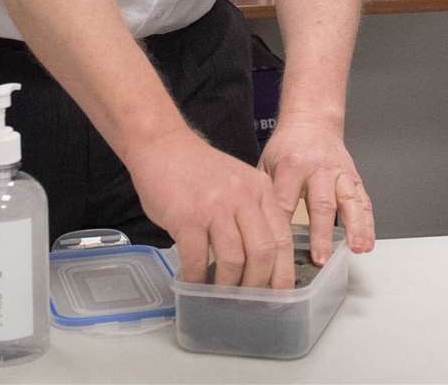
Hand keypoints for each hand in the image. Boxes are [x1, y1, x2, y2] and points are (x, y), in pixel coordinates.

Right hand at [124, 127, 294, 288]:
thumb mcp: (239, 183)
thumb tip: (261, 259)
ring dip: (228, 285)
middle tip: (249, 301)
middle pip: (263, 252)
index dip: (283, 271)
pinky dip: (197, 278)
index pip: (282, 238)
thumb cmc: (199, 170)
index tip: (280, 294)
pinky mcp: (187, 217)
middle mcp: (244, 198)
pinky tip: (193, 283)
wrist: (164, 146)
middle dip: (258, 284)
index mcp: (261, 190)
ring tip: (221, 295)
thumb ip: (253, 213)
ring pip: (234, 260)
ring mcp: (216, 207)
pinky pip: (197, 259)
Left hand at [259, 118, 375, 265]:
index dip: (281, 229)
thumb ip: (264, 195)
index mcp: (292, 166)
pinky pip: (363, 201)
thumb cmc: (288, 147)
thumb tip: (255, 231)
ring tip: (356, 249)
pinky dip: (367, 223)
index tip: (278, 253)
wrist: (312, 122)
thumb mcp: (267, 163)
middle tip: (321, 259)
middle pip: (322, 204)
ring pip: (350, 201)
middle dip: (322, 234)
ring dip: (355, 227)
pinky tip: (367, 242)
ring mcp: (339, 174)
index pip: (285, 202)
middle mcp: (319, 169)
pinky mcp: (353, 178)